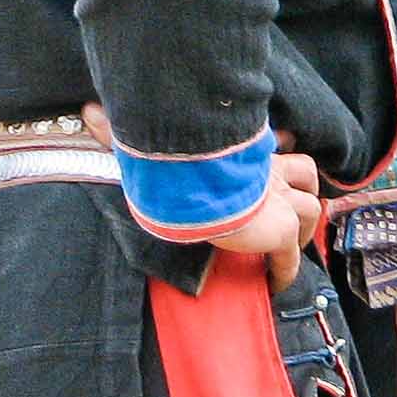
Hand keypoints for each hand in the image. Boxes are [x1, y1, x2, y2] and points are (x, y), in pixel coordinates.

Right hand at [79, 104, 319, 289]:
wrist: (188, 184)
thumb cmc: (168, 163)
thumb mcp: (149, 146)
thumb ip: (119, 132)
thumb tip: (85, 111)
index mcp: (241, 152)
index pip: (271, 149)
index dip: (276, 165)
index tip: (270, 175)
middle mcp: (266, 173)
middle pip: (304, 173)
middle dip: (303, 193)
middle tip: (294, 215)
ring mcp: (278, 201)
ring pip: (311, 211)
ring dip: (304, 230)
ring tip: (288, 250)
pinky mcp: (279, 229)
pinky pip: (291, 256)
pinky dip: (287, 271)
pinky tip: (275, 284)